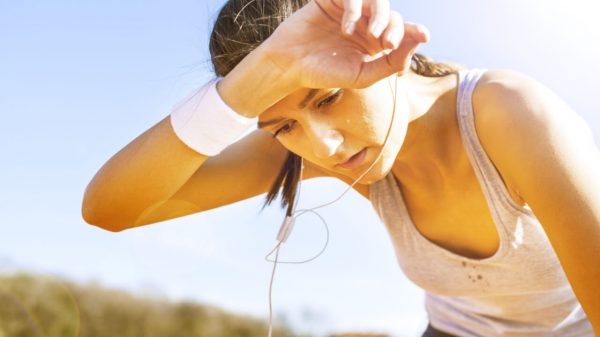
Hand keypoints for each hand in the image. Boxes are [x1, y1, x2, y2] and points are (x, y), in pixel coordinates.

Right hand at [262, 0, 428, 88]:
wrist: (289, 64)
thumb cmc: (324, 73)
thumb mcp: (363, 75)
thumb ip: (391, 62)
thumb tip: (420, 40)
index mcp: (375, 45)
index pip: (402, 33)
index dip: (415, 31)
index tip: (425, 35)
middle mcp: (365, 26)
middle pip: (394, 16)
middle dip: (397, 28)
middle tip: (388, 44)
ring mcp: (351, 11)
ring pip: (379, 2)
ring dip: (381, 16)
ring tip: (373, 34)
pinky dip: (355, 9)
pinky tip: (346, 28)